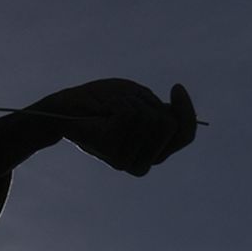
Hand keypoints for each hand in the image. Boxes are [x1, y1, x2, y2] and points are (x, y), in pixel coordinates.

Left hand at [33, 78, 196, 176]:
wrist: (65, 106)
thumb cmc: (102, 101)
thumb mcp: (140, 101)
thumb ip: (162, 111)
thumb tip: (177, 113)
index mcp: (152, 153)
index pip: (185, 135)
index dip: (187, 110)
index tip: (175, 87)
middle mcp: (140, 162)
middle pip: (169, 125)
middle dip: (149, 103)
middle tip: (124, 103)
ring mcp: (125, 159)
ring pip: (150, 118)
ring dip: (130, 101)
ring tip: (110, 108)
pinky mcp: (110, 149)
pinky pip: (130, 114)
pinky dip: (118, 101)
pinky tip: (102, 110)